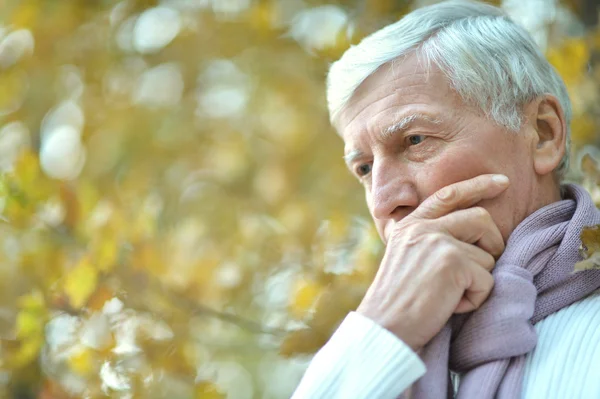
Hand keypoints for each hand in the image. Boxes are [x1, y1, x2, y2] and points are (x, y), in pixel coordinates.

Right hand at [356, 174, 508, 350]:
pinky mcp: (452, 262)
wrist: (384, 326)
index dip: (478, 185)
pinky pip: (487, 280)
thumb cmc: (398, 300)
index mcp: (410, 224)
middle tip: (481, 267)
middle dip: (492, 243)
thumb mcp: (407, 257)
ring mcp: (438, 241)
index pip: (448, 195)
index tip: (502, 182)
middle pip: (480, 218)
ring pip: (488, 254)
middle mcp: (423, 227)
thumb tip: (473, 233)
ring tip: (451, 295)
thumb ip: (429, 239)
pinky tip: (450, 305)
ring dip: (478, 280)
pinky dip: (475, 299)